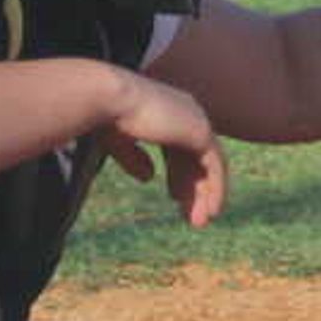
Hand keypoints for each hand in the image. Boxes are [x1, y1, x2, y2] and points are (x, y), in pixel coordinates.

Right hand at [97, 68, 226, 229]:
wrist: (110, 99)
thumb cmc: (105, 115)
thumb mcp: (118, 142)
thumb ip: (133, 158)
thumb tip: (148, 178)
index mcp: (168, 112)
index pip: (181, 149)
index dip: (178, 175)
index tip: (174, 199)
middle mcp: (187, 113)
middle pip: (197, 158)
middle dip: (194, 188)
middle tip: (192, 216)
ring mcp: (197, 121)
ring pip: (210, 165)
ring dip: (206, 194)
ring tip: (201, 221)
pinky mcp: (202, 132)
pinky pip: (215, 167)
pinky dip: (215, 189)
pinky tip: (212, 211)